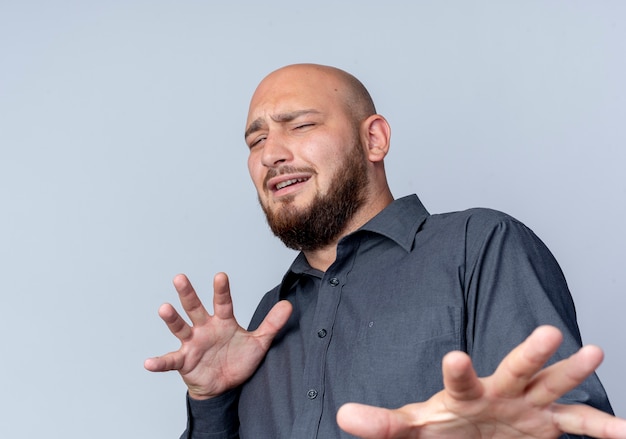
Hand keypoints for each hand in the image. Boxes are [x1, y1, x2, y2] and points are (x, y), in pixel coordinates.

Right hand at [144, 272, 291, 399]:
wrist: (225, 386)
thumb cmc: (238, 360)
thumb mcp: (259, 343)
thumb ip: (272, 324)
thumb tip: (289, 305)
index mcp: (222, 322)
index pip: (223, 302)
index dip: (222, 290)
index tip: (221, 276)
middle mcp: (204, 328)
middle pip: (195, 308)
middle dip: (188, 293)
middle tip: (180, 277)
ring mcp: (192, 344)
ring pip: (181, 328)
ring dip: (172, 319)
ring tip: (164, 309)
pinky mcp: (184, 361)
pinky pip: (170, 361)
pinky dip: (159, 362)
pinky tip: (149, 363)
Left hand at [337, 325, 625, 438]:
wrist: (469, 433)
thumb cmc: (440, 425)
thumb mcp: (411, 429)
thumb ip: (383, 423)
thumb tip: (342, 415)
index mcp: (464, 393)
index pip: (459, 380)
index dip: (457, 371)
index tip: (455, 357)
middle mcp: (499, 391)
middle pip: (516, 368)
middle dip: (531, 353)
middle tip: (549, 332)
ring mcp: (526, 404)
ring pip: (552, 385)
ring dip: (572, 373)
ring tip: (594, 352)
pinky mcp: (546, 422)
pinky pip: (579, 423)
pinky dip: (603, 426)